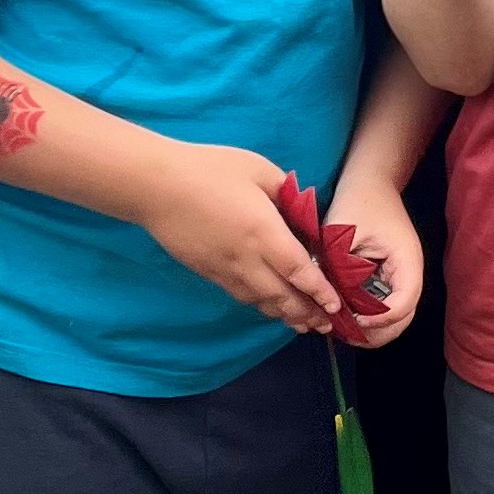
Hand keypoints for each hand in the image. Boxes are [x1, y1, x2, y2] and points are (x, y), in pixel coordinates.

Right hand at [146, 141, 341, 330]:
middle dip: (307, 313)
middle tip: (327, 324)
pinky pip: (240, 295)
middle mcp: (246, 258)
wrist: (157, 187)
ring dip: (285, 314)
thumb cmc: (210, 169)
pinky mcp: (207, 272)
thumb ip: (286, 193)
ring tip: (303, 324)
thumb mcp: (259, 169)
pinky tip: (269, 305)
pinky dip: (260, 305)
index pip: (299, 271)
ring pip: (260, 301)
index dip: (320, 291)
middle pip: (282, 296)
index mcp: (263, 232)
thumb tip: (304, 211)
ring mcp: (224, 269)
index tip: (336, 304)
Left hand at [323, 165, 426, 350]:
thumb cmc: (359, 200)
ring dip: (370, 330)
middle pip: (402, 320)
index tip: (352, 318)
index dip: (380, 319)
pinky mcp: (387, 278)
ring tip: (340, 328)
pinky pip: (382, 306)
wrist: (370, 180)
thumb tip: (325, 298)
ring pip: (393, 318)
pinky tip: (343, 314)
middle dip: (375, 333)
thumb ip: (336, 265)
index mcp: (406, 262)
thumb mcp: (343, 231)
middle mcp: (408, 275)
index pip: (404, 303)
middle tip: (343, 333)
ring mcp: (399, 277)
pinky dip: (366, 318)